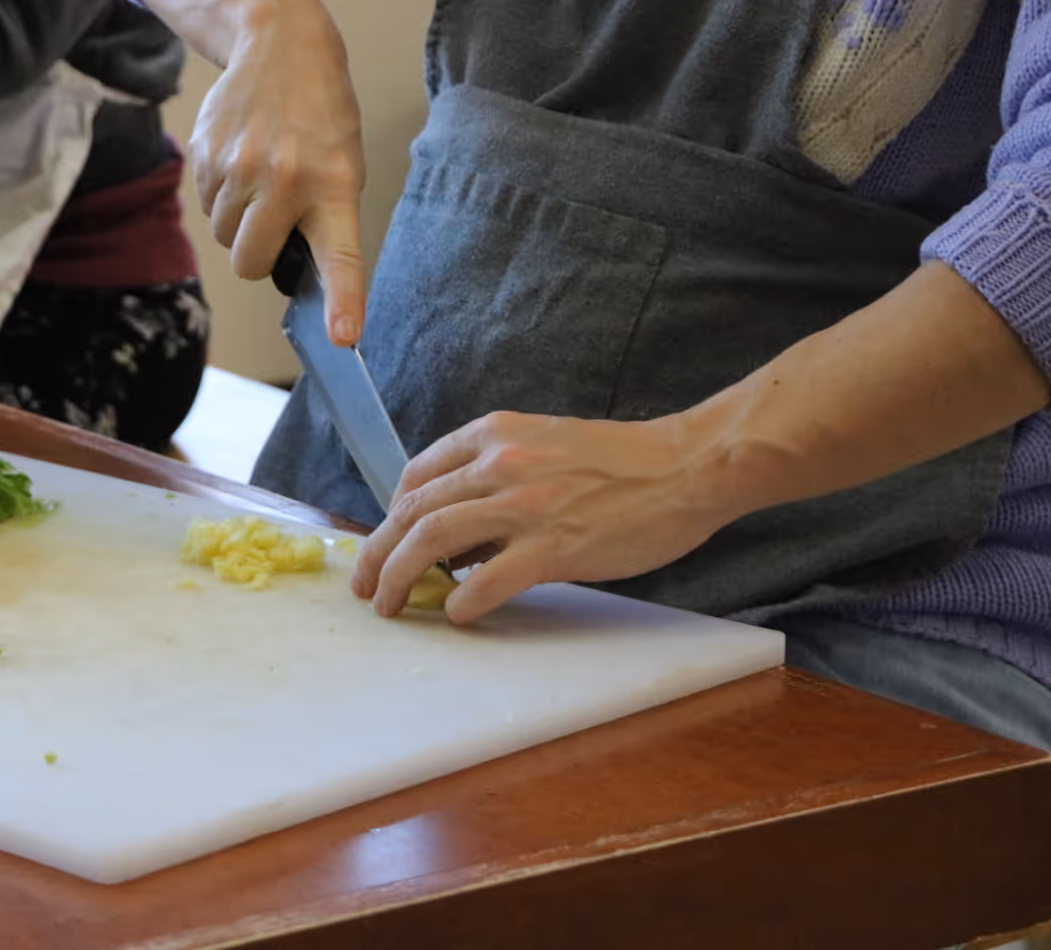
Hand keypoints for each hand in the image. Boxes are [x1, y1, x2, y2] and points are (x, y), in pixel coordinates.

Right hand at [118, 0, 368, 344]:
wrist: (281, 44)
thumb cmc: (321, 117)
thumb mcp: (343, 164)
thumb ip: (323, 219)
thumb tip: (291, 275)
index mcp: (334, 188)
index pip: (340, 258)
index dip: (343, 302)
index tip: (344, 338)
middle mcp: (285, 181)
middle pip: (249, 263)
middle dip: (257, 255)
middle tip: (276, 222)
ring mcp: (240, 168)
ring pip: (223, 236)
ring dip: (238, 220)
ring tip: (262, 175)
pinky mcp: (206, 155)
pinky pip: (206, 206)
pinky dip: (220, 195)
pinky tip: (241, 160)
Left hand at [351, 410, 738, 624]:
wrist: (686, 465)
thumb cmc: (623, 459)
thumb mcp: (545, 444)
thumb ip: (498, 473)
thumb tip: (460, 528)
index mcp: (495, 434)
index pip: (416, 475)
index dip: (390, 514)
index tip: (385, 540)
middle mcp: (500, 463)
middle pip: (412, 511)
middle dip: (377, 553)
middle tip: (365, 586)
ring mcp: (524, 506)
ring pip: (431, 543)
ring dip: (398, 579)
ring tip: (389, 607)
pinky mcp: (553, 547)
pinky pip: (485, 582)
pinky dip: (462, 604)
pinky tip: (459, 616)